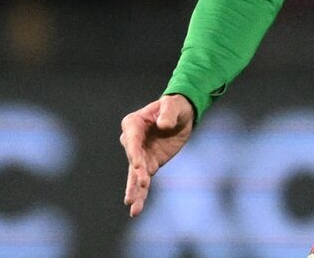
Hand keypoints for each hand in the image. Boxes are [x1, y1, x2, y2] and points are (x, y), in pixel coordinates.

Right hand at [120, 94, 193, 216]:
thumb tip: (163, 125)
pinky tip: (136, 209)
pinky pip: (144, 181)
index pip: (132, 140)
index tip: (139, 165)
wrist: (182, 114)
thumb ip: (168, 113)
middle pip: (132, 159)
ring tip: (132, 205)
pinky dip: (141, 194)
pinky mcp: (149, 165)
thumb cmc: (175, 105)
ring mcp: (140, 155)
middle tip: (140, 185)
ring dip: (134, 190)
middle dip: (136, 173)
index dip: (135, 153)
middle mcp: (132, 141)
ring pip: (135, 175)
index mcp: (133, 124)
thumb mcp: (173, 105)